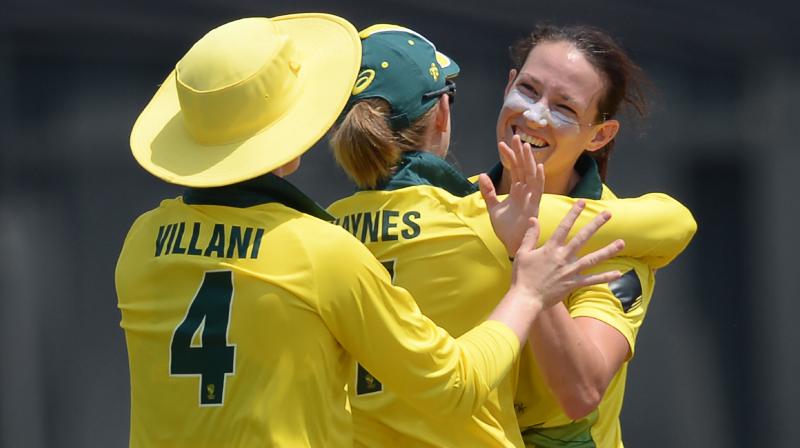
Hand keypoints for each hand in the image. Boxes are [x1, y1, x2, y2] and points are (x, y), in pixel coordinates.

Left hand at [480, 135, 544, 255]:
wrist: (511, 244)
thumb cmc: (506, 228)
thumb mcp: (493, 207)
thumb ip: (488, 191)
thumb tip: (482, 174)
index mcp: (517, 190)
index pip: (514, 168)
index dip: (508, 156)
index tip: (501, 144)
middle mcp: (526, 191)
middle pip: (523, 167)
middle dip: (519, 152)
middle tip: (514, 136)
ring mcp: (531, 197)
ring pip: (531, 174)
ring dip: (529, 160)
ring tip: (525, 145)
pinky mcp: (534, 205)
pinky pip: (538, 189)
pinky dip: (539, 177)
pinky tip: (538, 165)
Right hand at [510, 201, 624, 310]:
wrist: (526, 298)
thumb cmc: (522, 276)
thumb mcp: (522, 253)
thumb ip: (530, 236)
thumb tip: (533, 219)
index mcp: (551, 249)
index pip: (564, 227)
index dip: (574, 213)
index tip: (583, 203)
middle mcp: (563, 257)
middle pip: (582, 238)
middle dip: (596, 224)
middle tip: (608, 214)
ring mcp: (570, 271)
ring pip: (593, 259)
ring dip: (608, 250)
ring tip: (621, 242)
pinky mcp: (573, 284)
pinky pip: (592, 280)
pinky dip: (605, 277)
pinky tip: (618, 273)